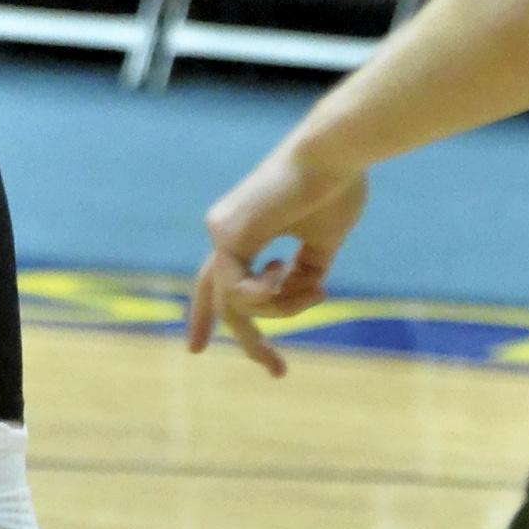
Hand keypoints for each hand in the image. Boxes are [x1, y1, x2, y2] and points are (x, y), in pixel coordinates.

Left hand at [187, 139, 368, 375]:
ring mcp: (221, 231)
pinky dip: (270, 297)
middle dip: (250, 341)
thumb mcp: (322, 245)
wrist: (333, 155)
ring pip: (238, 303)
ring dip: (282, 309)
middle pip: (223, 301)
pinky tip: (286, 270)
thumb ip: (302, 275)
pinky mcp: (225, 233)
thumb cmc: (333, 189)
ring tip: (316, 286)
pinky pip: (238, 293)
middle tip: (278, 372)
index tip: (195, 350)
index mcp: (246, 231)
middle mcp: (226, 231)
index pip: (217, 280)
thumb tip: (291, 299)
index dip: (206, 314)